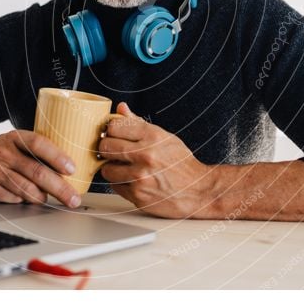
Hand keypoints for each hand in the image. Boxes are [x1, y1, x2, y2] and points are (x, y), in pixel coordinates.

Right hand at [0, 130, 80, 207]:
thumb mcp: (10, 141)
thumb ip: (32, 150)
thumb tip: (63, 165)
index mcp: (13, 138)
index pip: (39, 144)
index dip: (57, 156)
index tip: (72, 169)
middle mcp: (5, 154)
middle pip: (38, 172)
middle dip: (61, 188)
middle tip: (73, 198)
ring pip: (28, 189)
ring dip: (43, 197)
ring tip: (51, 199)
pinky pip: (14, 199)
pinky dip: (24, 200)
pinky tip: (28, 198)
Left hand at [99, 103, 212, 217]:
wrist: (198, 190)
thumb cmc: (181, 163)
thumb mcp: (164, 137)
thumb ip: (139, 123)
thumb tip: (121, 108)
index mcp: (153, 136)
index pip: (114, 126)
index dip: (112, 130)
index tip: (115, 134)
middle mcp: (146, 155)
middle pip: (105, 146)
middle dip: (108, 149)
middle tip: (116, 151)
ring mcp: (140, 177)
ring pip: (106, 169)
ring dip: (113, 168)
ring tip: (126, 168)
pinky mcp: (138, 195)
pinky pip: (115, 186)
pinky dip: (121, 184)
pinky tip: (133, 181)